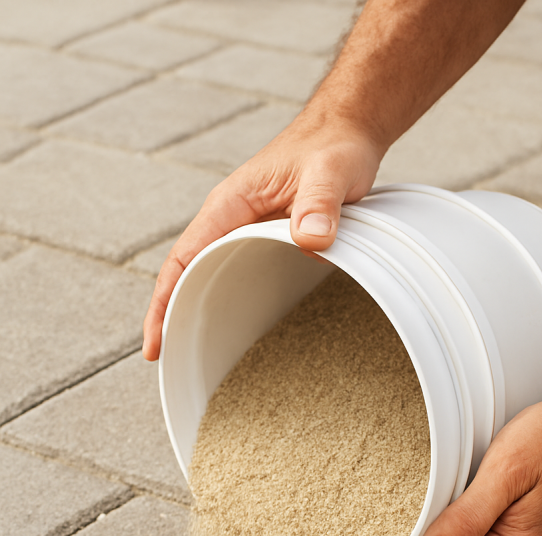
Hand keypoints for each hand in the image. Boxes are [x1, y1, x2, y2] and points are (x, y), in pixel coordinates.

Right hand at [142, 113, 380, 359]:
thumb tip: (311, 239)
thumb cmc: (332, 146)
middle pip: (189, 272)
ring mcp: (250, 230)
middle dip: (172, 314)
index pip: (183, 258)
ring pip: (213, 274)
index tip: (155, 341)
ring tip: (193, 353)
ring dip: (200, 308)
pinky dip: (233, 298)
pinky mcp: (270, 239)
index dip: (165, 302)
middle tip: (166, 359)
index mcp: (230, 204)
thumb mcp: (330, 172)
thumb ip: (320, 203)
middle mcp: (232, 219)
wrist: (347, 132)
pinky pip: (242, 272)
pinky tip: (238, 327)